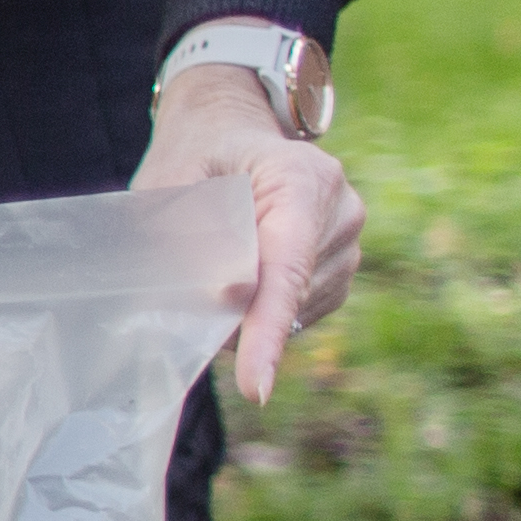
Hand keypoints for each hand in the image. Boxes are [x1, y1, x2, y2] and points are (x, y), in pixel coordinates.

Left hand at [138, 58, 361, 402]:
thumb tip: (227, 298)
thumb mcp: (171, 182)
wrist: (230, 133)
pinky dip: (261, 313)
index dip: (267, 330)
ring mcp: (349, 242)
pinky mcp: (339, 270)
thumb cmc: (194, 155)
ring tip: (210, 270)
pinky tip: (238, 280)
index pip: (286, 267)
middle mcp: (342, 210)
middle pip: (287, 295)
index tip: (255, 387)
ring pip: (292, 312)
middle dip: (235, 314)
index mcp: (304, 176)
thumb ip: (191, 234)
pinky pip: (297, 314)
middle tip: (181, 294)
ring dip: (246, 313)